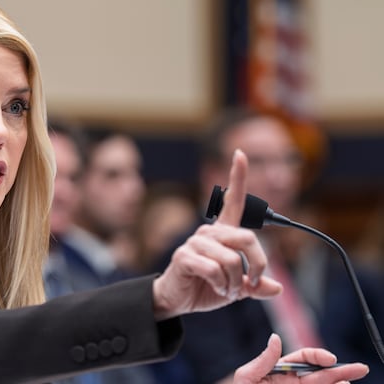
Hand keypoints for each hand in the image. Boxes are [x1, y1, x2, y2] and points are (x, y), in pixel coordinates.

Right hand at [152, 149, 281, 319]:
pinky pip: (215, 270)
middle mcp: (209, 233)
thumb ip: (256, 285)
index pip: (233, 200)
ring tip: (226, 288)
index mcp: (223, 233)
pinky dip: (221, 285)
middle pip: (247, 239)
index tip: (240, 153)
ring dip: (235, 282)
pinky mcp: (184, 256)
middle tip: (252, 283)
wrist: (178, 300)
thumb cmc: (206, 287)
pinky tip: (215, 287)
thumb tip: (276, 287)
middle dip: (258, 266)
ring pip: (232, 260)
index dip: (238, 176)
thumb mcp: (237, 287)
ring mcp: (195, 243)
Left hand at [234, 333, 368, 382]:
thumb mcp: (247, 378)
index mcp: (280, 371)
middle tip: (360, 369)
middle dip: (341, 370)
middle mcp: (293, 383)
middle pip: (321, 373)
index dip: (318, 356)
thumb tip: (276, 338)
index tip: (330, 360)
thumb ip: (262, 361)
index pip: (304, 358)